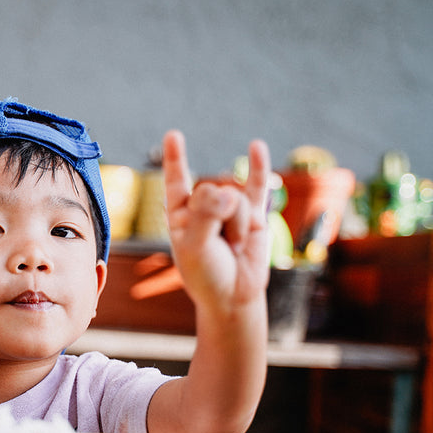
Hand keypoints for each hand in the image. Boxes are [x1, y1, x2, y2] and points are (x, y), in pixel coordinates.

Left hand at [162, 130, 269, 311]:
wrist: (234, 297)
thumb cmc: (207, 274)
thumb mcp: (196, 246)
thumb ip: (206, 215)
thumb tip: (228, 190)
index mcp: (179, 214)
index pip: (176, 182)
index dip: (176, 159)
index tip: (174, 134)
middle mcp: (202, 207)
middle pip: (212, 191)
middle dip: (219, 217)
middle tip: (220, 245)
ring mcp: (228, 209)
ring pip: (236, 197)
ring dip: (237, 225)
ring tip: (234, 246)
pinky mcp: (253, 214)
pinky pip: (258, 185)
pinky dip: (259, 166)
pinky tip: (256, 146)